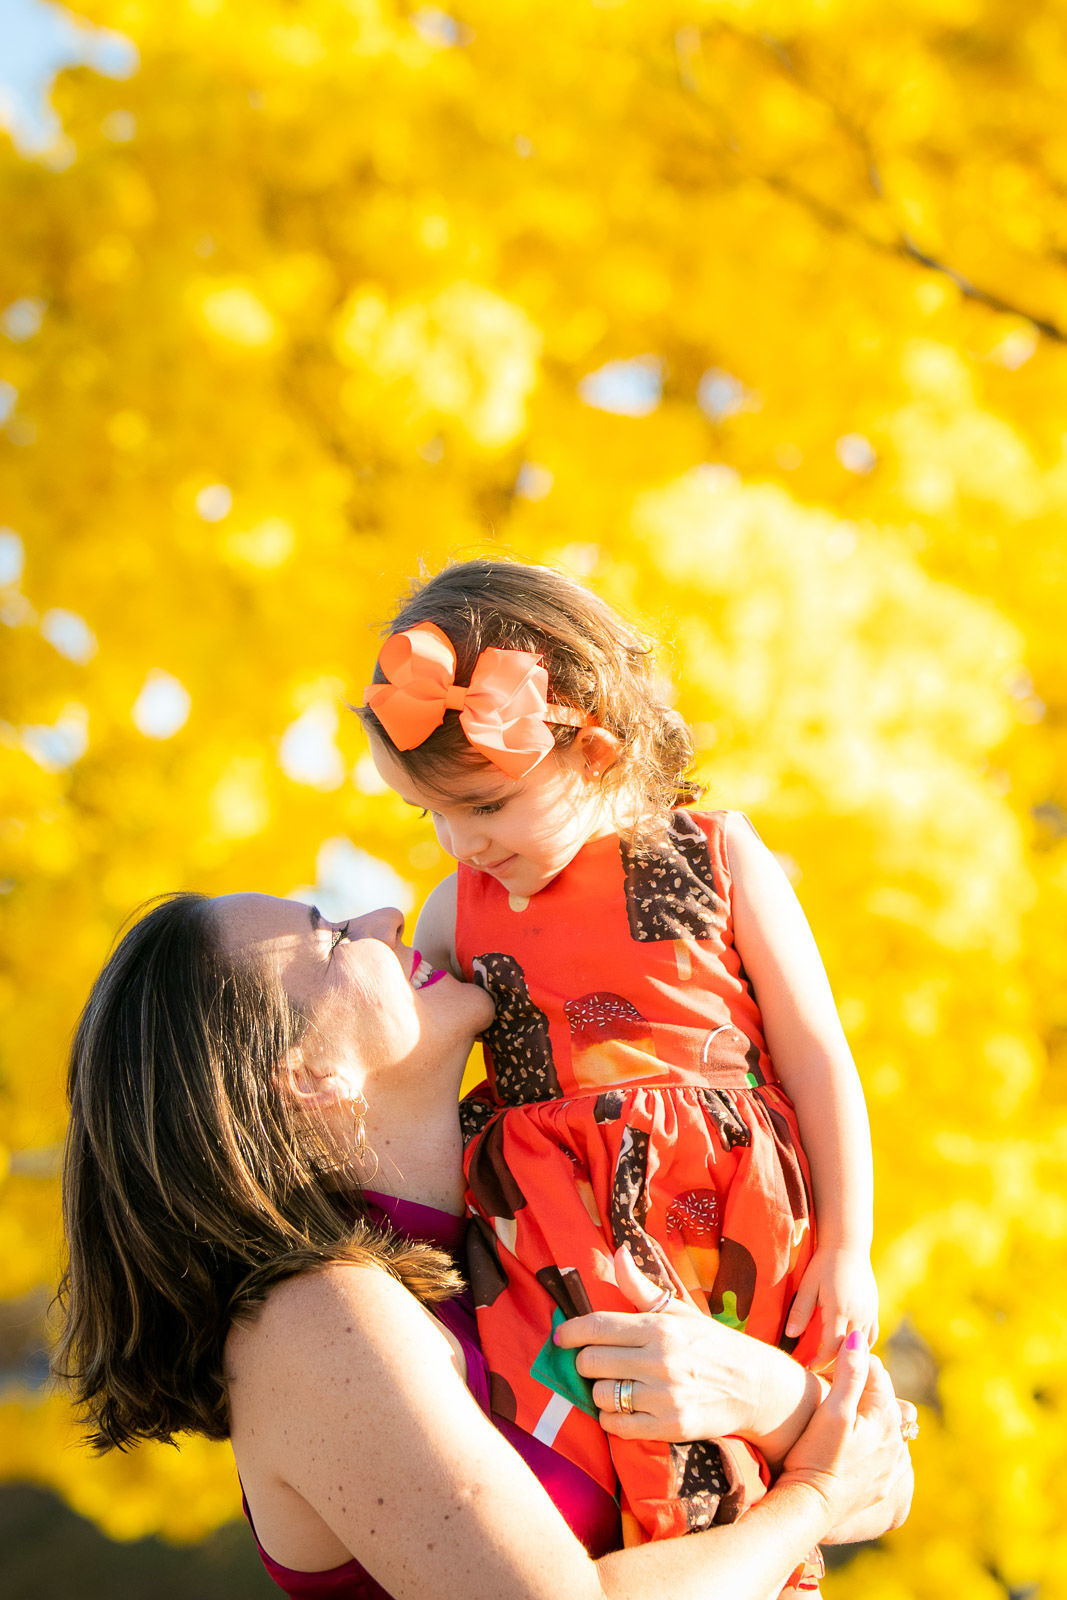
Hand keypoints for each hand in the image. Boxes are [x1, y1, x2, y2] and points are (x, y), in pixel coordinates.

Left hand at [554, 1246, 764, 1441]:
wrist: (754, 1386)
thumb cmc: (711, 1343)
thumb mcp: (679, 1310)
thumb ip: (641, 1288)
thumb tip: (617, 1252)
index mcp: (659, 1327)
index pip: (597, 1326)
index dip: (570, 1332)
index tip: (560, 1336)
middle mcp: (659, 1360)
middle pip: (592, 1362)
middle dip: (586, 1362)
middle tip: (597, 1362)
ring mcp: (664, 1396)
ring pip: (601, 1395)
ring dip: (600, 1392)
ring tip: (615, 1385)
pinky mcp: (669, 1426)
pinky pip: (617, 1426)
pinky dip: (612, 1419)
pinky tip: (623, 1408)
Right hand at [781, 1336, 913, 1538]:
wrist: (811, 1506)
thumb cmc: (816, 1454)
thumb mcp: (831, 1410)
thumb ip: (849, 1372)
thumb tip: (858, 1336)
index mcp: (886, 1415)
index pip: (875, 1371)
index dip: (851, 1362)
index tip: (827, 1365)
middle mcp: (896, 1440)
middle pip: (884, 1398)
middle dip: (863, 1388)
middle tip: (832, 1387)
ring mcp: (891, 1465)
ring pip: (887, 1427)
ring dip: (869, 1416)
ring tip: (842, 1415)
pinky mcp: (883, 1485)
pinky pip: (885, 1453)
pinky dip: (872, 1442)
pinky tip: (853, 1444)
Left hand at [785, 1245, 878, 1370]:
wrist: (848, 1245)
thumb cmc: (823, 1263)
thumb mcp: (808, 1285)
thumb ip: (800, 1311)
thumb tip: (790, 1335)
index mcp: (840, 1310)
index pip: (832, 1348)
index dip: (820, 1362)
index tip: (808, 1368)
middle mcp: (858, 1315)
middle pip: (849, 1352)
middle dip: (833, 1364)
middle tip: (818, 1369)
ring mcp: (869, 1313)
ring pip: (862, 1347)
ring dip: (848, 1358)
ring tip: (831, 1362)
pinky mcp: (874, 1309)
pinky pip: (870, 1336)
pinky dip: (860, 1347)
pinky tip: (848, 1349)